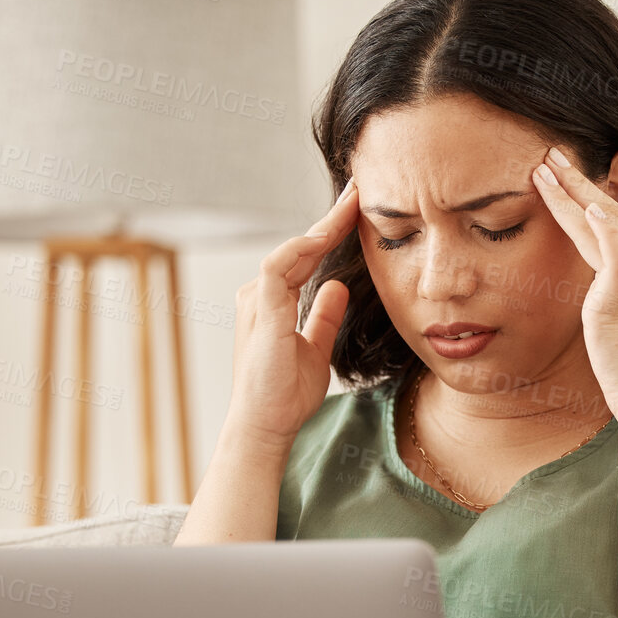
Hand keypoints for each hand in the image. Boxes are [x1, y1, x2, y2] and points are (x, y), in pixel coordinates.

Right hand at [224, 178, 359, 450]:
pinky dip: (300, 250)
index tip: (359, 210)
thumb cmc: (285, 394)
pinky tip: (323, 237)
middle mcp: (260, 295)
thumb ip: (324, 316)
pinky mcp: (260, 312)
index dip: (331, 232)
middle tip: (361, 191)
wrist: (266, 425)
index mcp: (273, 302)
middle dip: (331, 219)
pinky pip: (277, 269)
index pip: (306, 257)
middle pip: (300, 247)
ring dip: (321, 227)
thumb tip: (337, 286)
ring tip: (352, 205)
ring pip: (290, 250)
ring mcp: (257, 301)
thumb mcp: (316, 348)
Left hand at [530, 147, 617, 433]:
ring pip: (606, 229)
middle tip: (550, 155)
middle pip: (611, 216)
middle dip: (579, 184)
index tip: (569, 175)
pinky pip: (616, 262)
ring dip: (575, 196)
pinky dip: (605, 234)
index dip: (596, 197)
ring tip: (547, 170)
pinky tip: (591, 210)